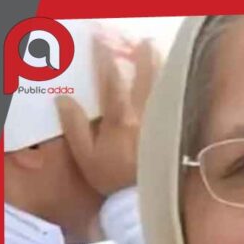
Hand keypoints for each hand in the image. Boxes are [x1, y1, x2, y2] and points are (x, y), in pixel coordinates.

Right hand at [55, 35, 161, 196]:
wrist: (141, 201)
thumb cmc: (112, 179)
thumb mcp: (86, 156)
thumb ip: (76, 127)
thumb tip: (64, 99)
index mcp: (121, 119)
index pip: (112, 82)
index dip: (106, 60)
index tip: (103, 43)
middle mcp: (145, 116)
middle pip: (146, 80)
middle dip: (144, 58)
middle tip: (145, 42)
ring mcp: (162, 124)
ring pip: (164, 91)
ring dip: (162, 70)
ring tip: (162, 56)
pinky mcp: (174, 133)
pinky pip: (176, 107)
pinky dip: (177, 93)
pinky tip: (179, 86)